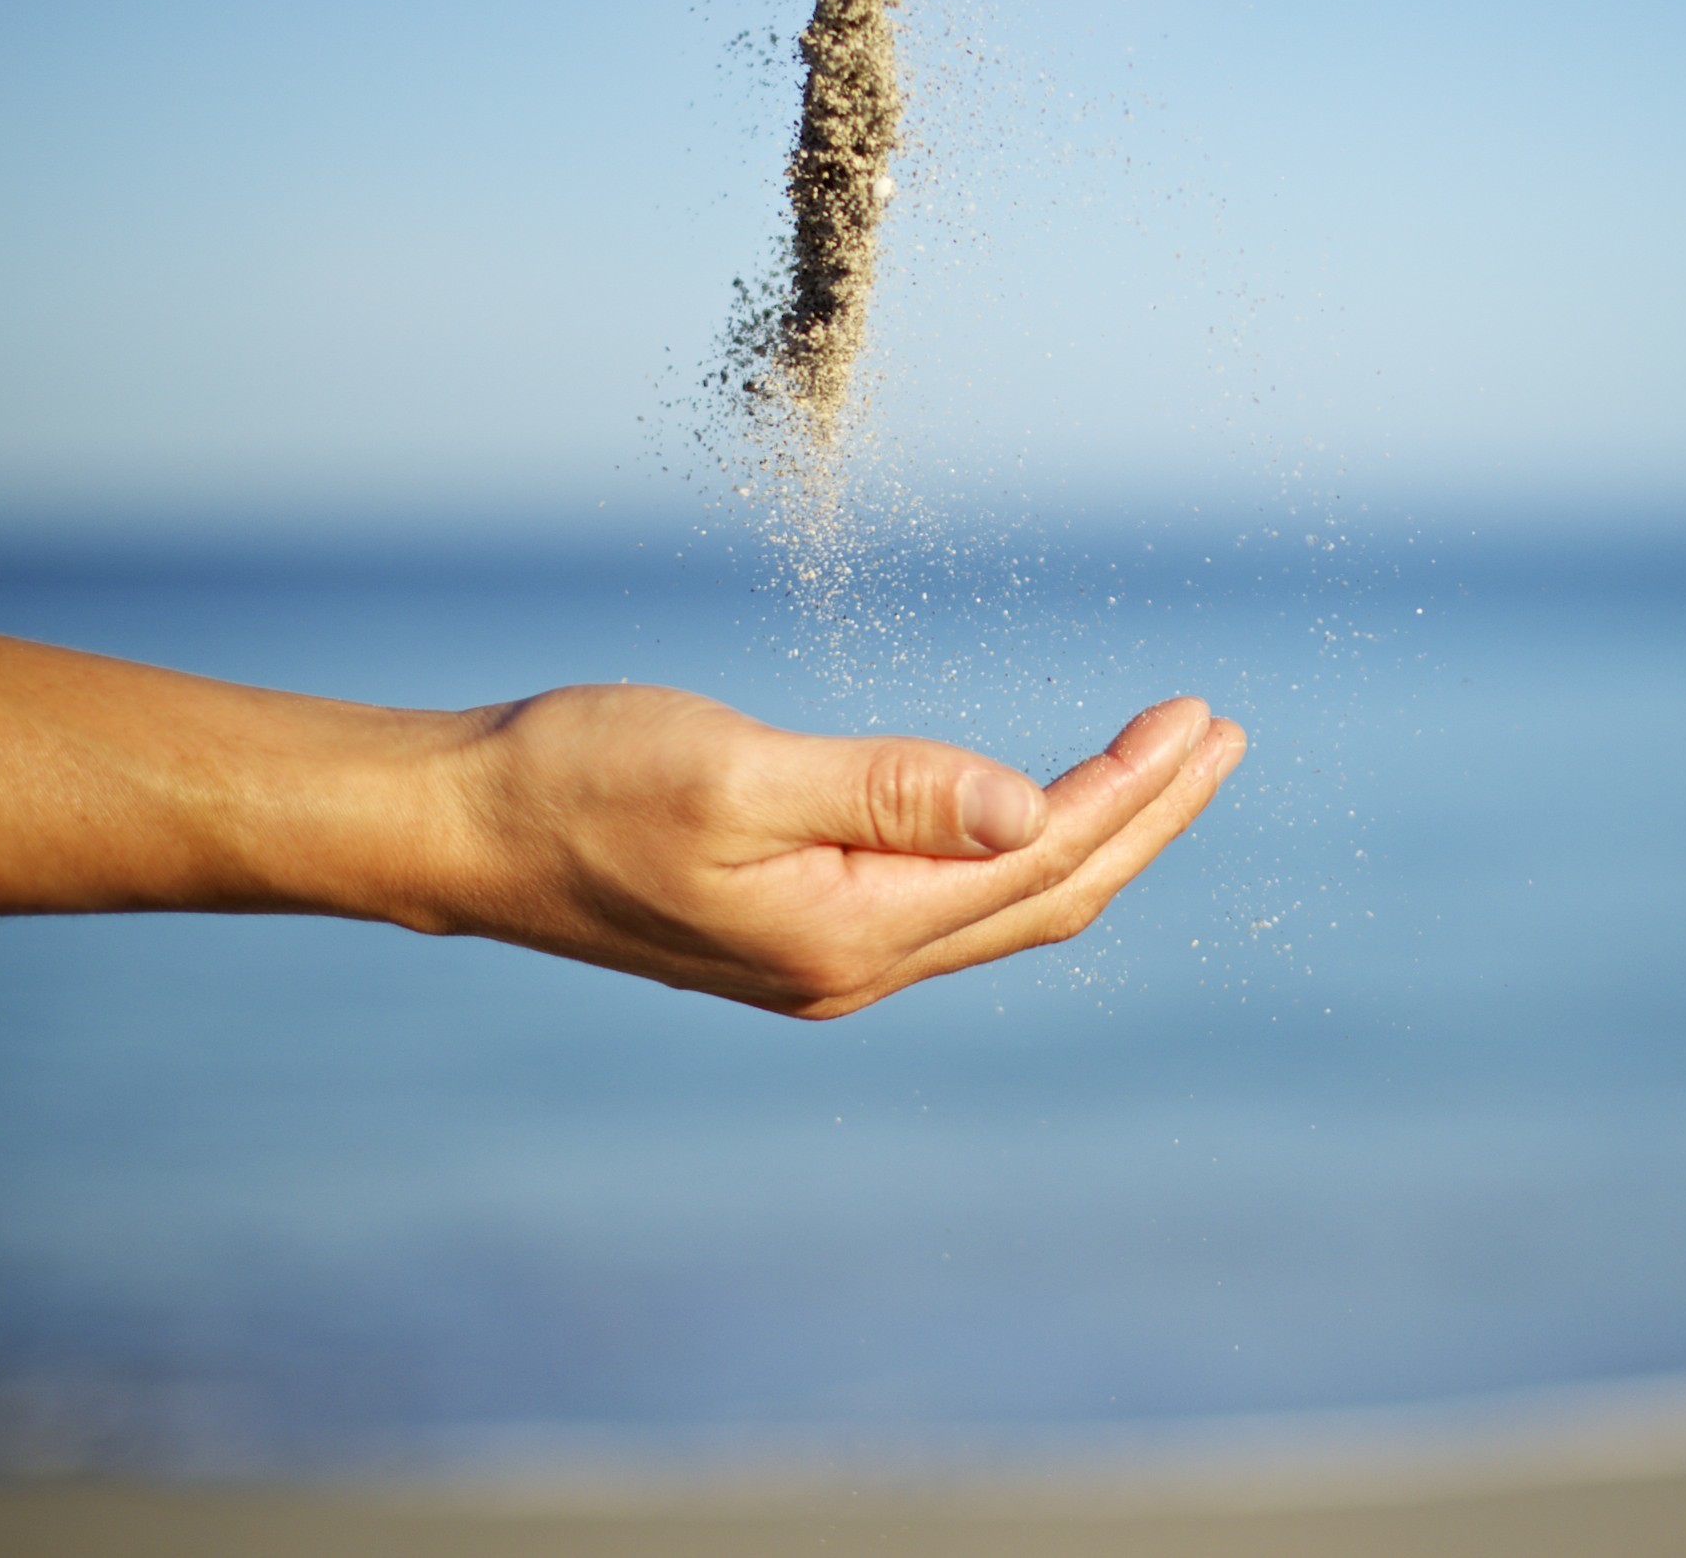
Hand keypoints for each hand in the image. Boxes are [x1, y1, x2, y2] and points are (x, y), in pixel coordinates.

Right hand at [427, 688, 1245, 1017]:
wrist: (466, 829)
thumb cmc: (581, 781)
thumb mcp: (736, 773)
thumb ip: (888, 788)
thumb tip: (1032, 807)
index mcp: (850, 931)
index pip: (1038, 859)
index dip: (1130, 791)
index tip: (1198, 720)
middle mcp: (855, 965)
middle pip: (1047, 897)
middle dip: (1144, 817)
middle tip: (1219, 736)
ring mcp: (828, 956)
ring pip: (1004, 904)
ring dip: (1094, 831)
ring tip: (1163, 762)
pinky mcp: (801, 928)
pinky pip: (951, 898)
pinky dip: (1018, 847)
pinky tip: (1037, 805)